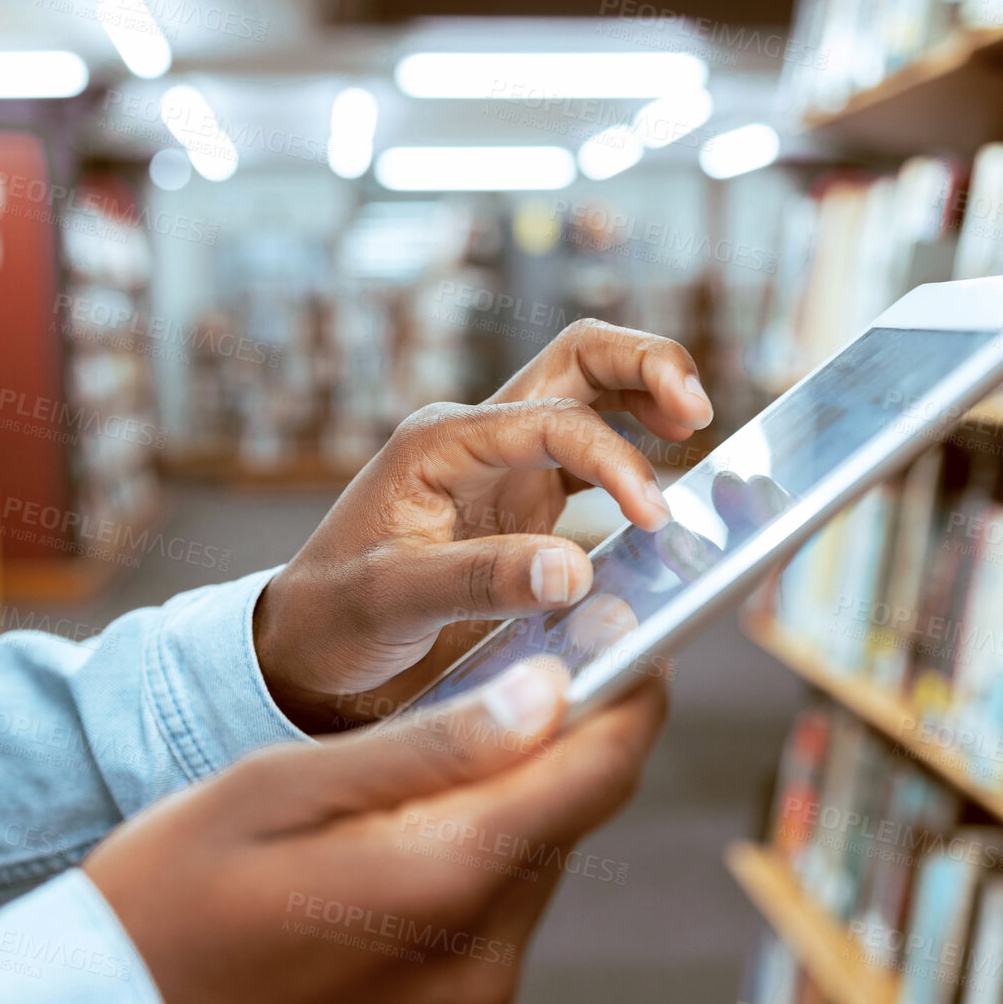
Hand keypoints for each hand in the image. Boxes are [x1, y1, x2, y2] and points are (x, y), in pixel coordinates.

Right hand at [82, 659, 665, 1003]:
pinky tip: (411, 836)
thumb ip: (429, 745)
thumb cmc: (169, 895)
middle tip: (528, 674)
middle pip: (569, 820)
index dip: (630, 696)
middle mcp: (479, 959)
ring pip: (534, 871)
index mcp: (442, 879)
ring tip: (449, 753)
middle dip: (561, 744)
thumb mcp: (283, 788)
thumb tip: (550, 696)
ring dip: (513, 806)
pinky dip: (478, 868)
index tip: (633, 642)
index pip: (595, 772)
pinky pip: (496, 926)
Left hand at [255, 319, 712, 728]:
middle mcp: (476, 437)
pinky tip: (664, 484)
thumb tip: (574, 572)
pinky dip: (635, 451)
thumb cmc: (334, 617)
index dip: (615, 462)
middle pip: (578, 357)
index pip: (554, 422)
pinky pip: (588, 450)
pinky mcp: (519, 499)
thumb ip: (481, 581)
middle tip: (699, 411)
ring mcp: (501, 464)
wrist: (303, 645)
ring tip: (697, 426)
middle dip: (646, 365)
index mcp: (441, 442)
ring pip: (589, 390)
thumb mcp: (394, 601)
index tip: (654, 518)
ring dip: (647, 393)